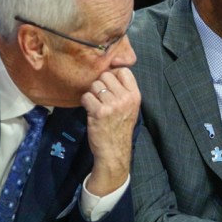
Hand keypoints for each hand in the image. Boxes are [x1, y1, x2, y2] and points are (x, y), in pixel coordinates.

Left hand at [81, 68, 140, 195]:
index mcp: (135, 95)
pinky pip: (86, 96)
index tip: (110, 85)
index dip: (114, 74)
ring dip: (92, 94)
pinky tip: (91, 111)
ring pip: (95, 85)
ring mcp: (113, 105)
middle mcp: (126, 98)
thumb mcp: (130, 108)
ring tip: (96, 105)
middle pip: (106, 75)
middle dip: (100, 84)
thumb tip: (109, 72)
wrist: (114, 151)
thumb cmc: (120, 128)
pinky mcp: (99, 112)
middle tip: (101, 98)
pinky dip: (85, 103)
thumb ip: (124, 91)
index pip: (124, 71)